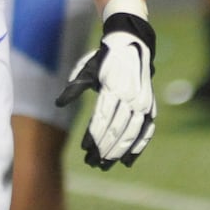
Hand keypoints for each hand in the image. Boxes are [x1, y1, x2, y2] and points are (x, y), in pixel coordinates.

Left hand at [56, 10, 156, 169]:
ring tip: (105, 164)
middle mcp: (131, 98)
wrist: (132, 44)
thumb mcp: (86, 69)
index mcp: (113, 87)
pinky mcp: (151, 108)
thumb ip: (74, 88)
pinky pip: (146, 132)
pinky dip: (138, 148)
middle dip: (104, 149)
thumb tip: (59, 104)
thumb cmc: (104, 58)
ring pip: (132, 134)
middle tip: (93, 163)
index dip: (93, 136)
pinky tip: (127, 161)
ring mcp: (143, 104)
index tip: (84, 149)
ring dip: (119, 152)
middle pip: (117, 130)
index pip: (103, 118)